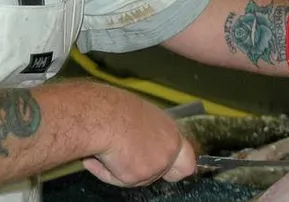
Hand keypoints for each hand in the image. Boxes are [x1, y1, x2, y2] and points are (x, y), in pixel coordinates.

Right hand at [82, 92, 197, 186]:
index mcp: (171, 134)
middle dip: (147, 171)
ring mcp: (155, 166)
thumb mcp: (143, 117)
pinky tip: (101, 155)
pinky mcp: (136, 177)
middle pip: (163, 173)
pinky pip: (118, 179)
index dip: (176, 167)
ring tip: (109, 147)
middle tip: (129, 161)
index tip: (169, 169)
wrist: (105, 116)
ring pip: (138, 178)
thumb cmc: (118, 109)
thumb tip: (143, 142)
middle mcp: (168, 151)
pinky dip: (106, 172)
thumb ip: (151, 135)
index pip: (187, 161)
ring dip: (121, 168)